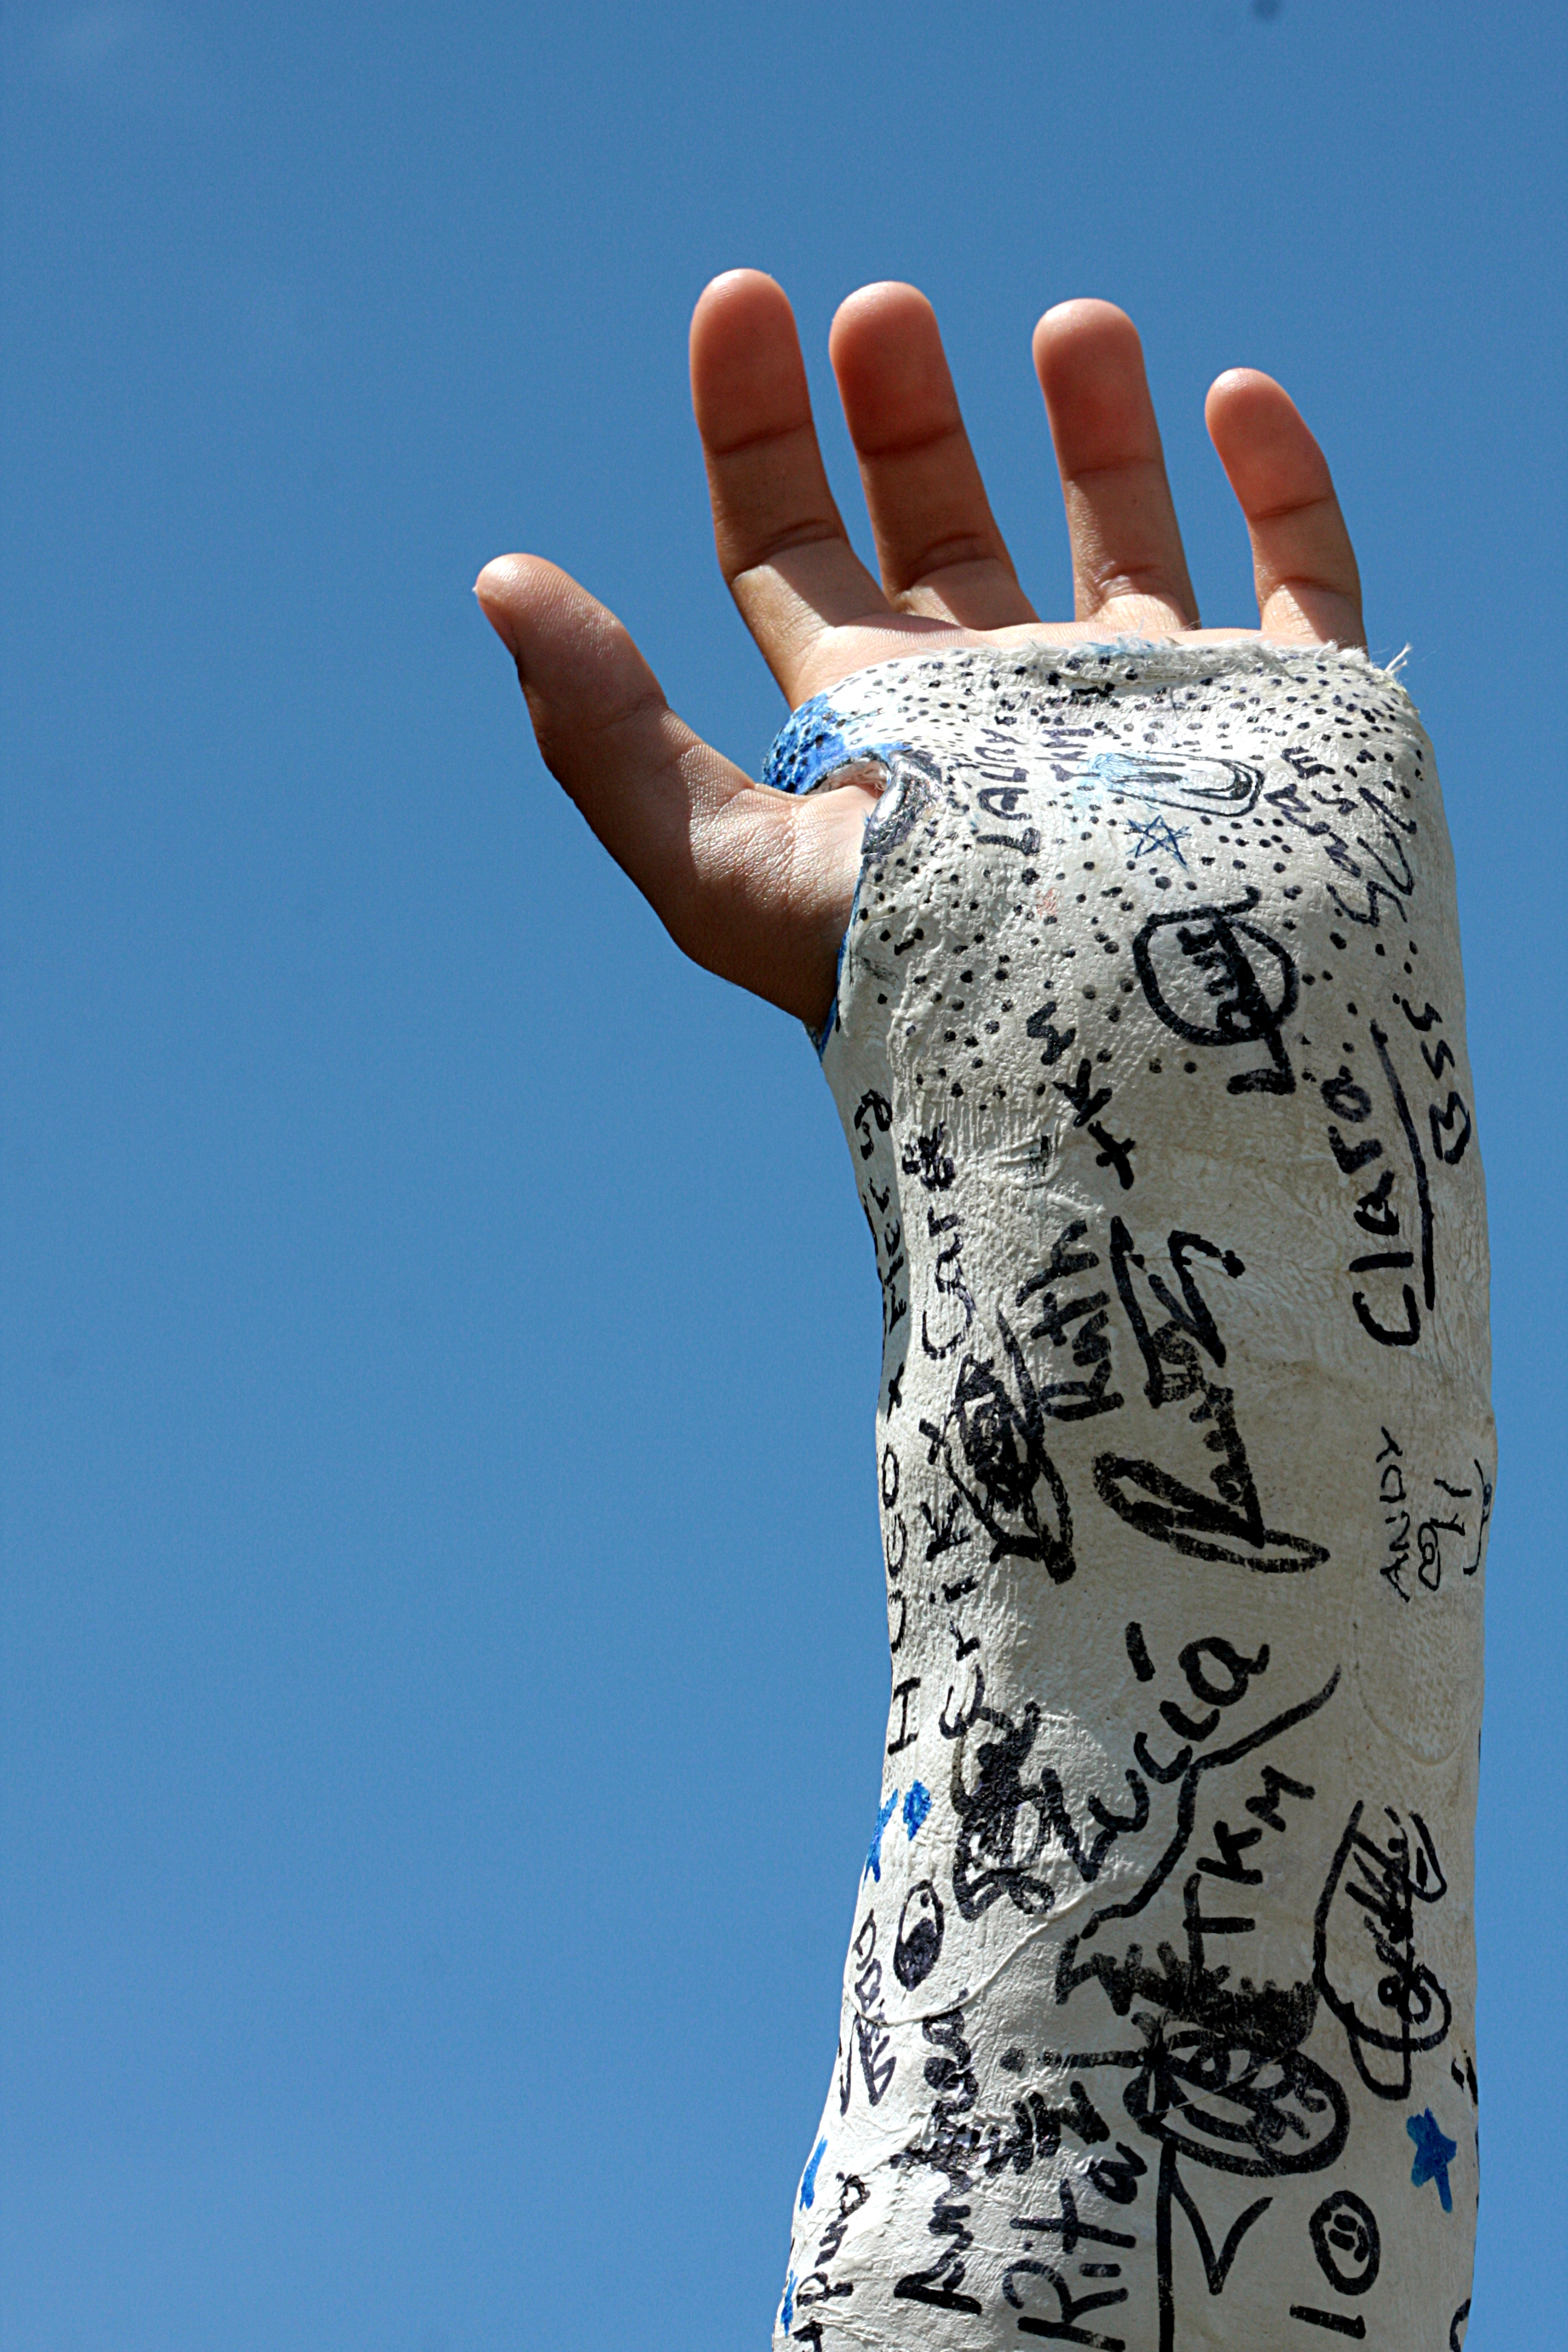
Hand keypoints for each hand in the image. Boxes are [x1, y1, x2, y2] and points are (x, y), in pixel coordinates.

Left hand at [476, 272, 1362, 1032]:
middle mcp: (999, 715)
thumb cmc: (913, 991)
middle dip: (901, 414)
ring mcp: (1144, 716)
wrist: (1116, 1082)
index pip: (787, 551)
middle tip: (884, 311)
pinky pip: (1298, 583)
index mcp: (872, 731)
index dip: (753, 428)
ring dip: (1091, 425)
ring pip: (1117, 541)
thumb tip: (498, 579)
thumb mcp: (725, 872)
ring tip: (1072, 325)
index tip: (741, 300)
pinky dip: (1277, 484)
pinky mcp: (1281, 726)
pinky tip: (1234, 397)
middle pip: (937, 532)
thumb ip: (609, 736)